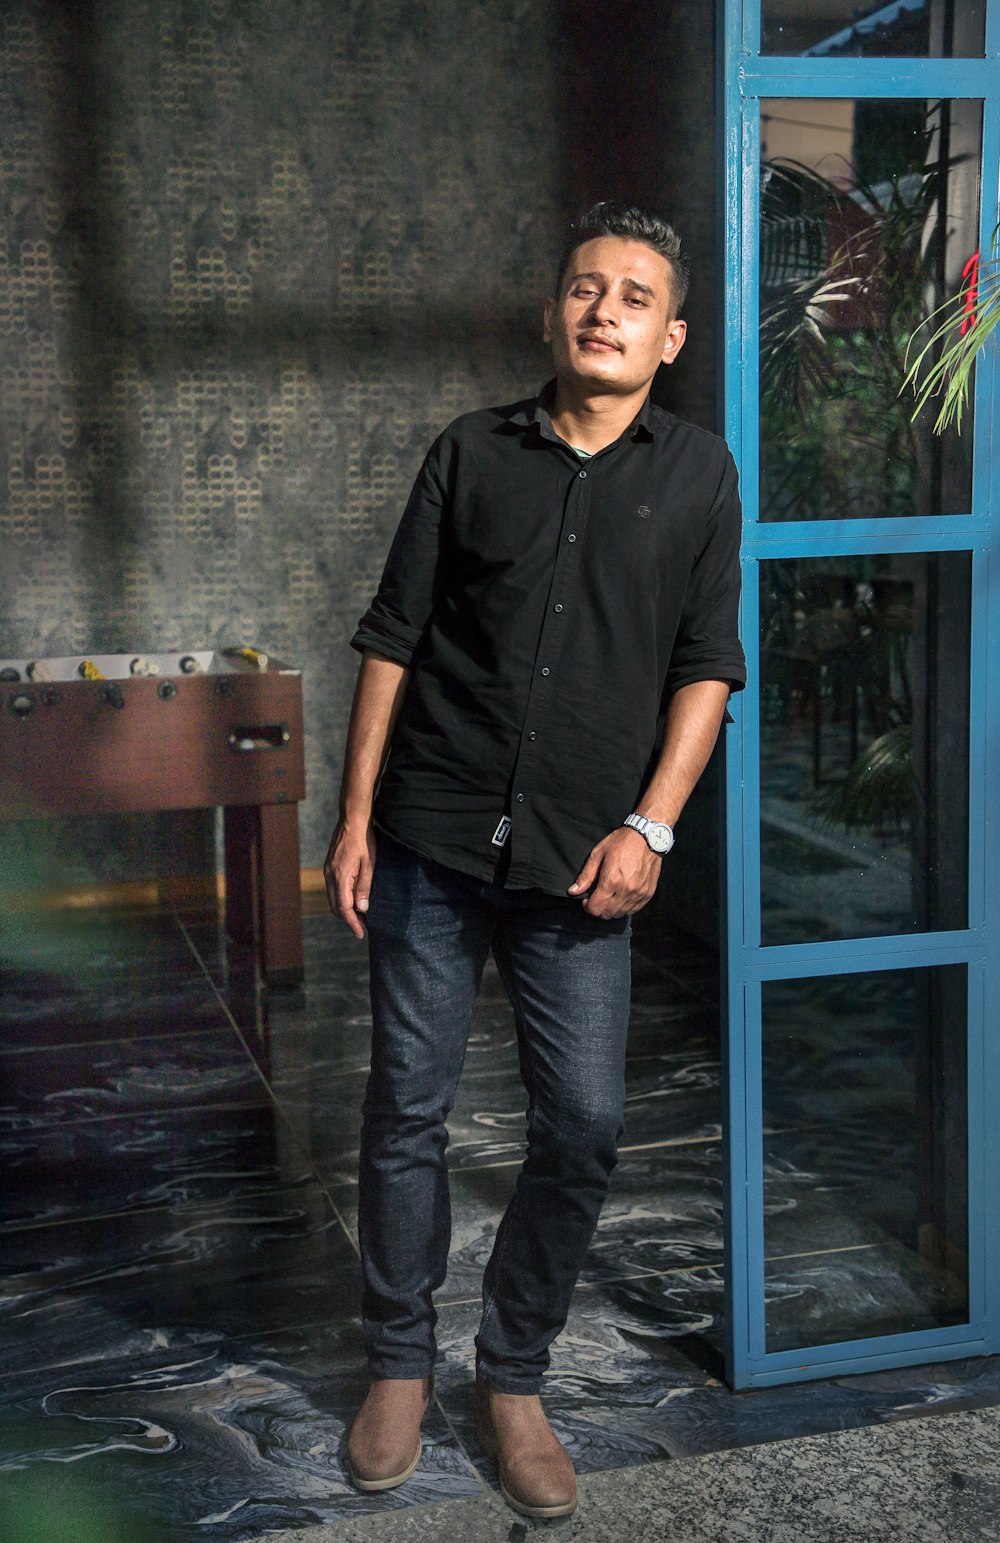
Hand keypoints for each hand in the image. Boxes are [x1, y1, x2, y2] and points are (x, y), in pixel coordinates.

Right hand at [323, 820, 376, 937]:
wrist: (352, 820)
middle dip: (348, 920)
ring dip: (344, 910)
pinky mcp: (329, 867)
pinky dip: (340, 900)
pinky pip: (332, 890)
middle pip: (335, 907)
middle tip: (362, 928)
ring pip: (332, 899)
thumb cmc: (364, 841)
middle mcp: (330, 876)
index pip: (344, 908)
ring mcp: (327, 871)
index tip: (361, 933)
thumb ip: (364, 887)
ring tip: (359, 916)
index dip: (352, 923)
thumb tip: (362, 909)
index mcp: (340, 877)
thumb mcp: (370, 865)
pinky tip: (351, 900)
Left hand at [568, 827, 660, 919]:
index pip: (596, 908)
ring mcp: (638, 893)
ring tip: (609, 897)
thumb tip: (573, 891)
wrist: (647, 837)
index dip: (587, 907)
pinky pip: (633, 910)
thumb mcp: (598, 854)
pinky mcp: (647, 893)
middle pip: (607, 914)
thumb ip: (586, 875)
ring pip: (620, 914)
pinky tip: (620, 897)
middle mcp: (626, 890)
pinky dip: (624, 908)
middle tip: (596, 899)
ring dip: (611, 910)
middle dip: (598, 909)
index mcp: (611, 880)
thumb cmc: (621, 842)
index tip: (586, 899)